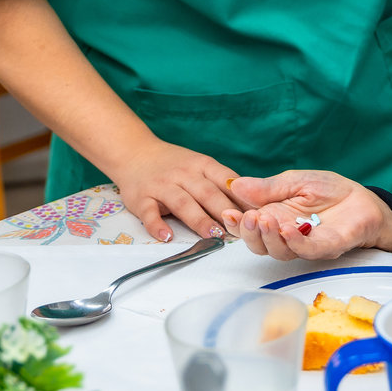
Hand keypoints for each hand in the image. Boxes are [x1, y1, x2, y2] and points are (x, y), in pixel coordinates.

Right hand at [105, 139, 242, 242]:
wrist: (134, 153)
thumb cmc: (174, 164)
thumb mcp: (199, 164)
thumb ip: (220, 180)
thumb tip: (251, 202)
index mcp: (202, 164)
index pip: (225, 180)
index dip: (242, 197)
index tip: (257, 213)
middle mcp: (183, 173)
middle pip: (207, 193)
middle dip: (225, 212)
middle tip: (240, 230)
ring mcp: (162, 185)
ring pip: (183, 204)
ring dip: (199, 220)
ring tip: (213, 236)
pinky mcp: (142, 198)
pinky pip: (150, 213)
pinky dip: (157, 226)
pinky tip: (167, 237)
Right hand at [223, 170, 391, 261]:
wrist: (364, 200)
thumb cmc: (330, 191)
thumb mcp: (295, 181)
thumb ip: (268, 188)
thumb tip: (236, 185)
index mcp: (275, 217)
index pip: (250, 228)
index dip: (236, 224)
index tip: (228, 213)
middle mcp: (286, 235)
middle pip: (260, 245)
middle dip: (250, 234)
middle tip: (248, 218)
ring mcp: (306, 243)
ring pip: (280, 251)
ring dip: (269, 238)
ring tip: (265, 220)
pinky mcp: (327, 247)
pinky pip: (307, 250)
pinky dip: (295, 242)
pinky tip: (288, 229)